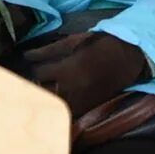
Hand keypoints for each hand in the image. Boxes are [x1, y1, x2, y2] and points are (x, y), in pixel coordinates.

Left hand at [20, 29, 149, 118]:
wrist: (128, 56)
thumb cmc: (100, 44)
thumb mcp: (73, 42)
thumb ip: (48, 50)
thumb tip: (26, 55)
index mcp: (69, 68)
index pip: (39, 74)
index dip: (33, 69)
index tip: (32, 67)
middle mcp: (73, 87)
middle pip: (44, 92)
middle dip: (37, 86)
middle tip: (32, 81)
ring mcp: (82, 99)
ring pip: (55, 104)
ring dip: (48, 98)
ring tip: (44, 91)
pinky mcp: (90, 106)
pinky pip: (69, 111)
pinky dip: (61, 106)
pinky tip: (58, 99)